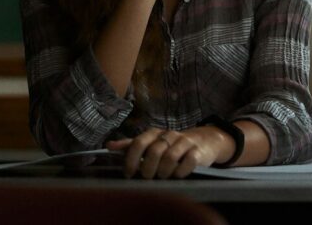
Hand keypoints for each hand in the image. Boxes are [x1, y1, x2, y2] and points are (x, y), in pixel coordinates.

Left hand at [106, 126, 226, 178]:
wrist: (202, 141)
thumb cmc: (171, 145)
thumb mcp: (150, 142)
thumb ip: (130, 145)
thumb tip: (108, 146)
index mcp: (154, 133)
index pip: (138, 143)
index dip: (132, 160)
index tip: (129, 173)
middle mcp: (169, 135)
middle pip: (154, 152)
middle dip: (148, 169)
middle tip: (147, 177)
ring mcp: (184, 142)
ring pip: (170, 157)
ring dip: (164, 172)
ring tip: (163, 176)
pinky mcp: (198, 151)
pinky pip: (188, 162)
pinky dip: (181, 172)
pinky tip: (177, 175)